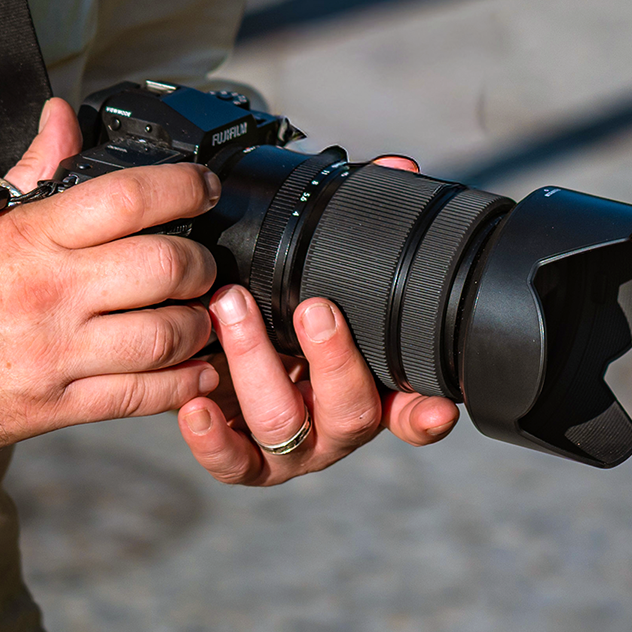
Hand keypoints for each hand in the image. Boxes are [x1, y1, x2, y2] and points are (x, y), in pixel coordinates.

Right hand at [0, 96, 224, 457]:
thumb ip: (32, 171)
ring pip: (166, 337)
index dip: (182, 187)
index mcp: (29, 235)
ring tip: (202, 318)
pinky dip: (184, 385)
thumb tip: (64, 118)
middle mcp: (49, 291)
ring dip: (200, 327)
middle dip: (200, 264)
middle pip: (165, 267)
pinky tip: (198, 374)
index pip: (129, 198)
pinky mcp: (52, 408)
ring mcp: (54, 354)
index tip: (203, 187)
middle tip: (203, 263)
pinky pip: (141, 397)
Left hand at [174, 156, 458, 486]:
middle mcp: (334, 422)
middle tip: (312, 308)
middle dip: (333, 358)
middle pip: (351, 410)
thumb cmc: (285, 312)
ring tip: (231, 308)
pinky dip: (213, 438)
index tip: (436, 402)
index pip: (413, 407)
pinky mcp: (239, 456)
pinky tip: (195, 404)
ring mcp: (289, 446)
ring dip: (258, 363)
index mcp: (369, 384)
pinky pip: (231, 462)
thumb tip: (397, 169)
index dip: (425, 411)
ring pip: (284, 423)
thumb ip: (360, 225)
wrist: (222, 355)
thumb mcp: (322, 271)